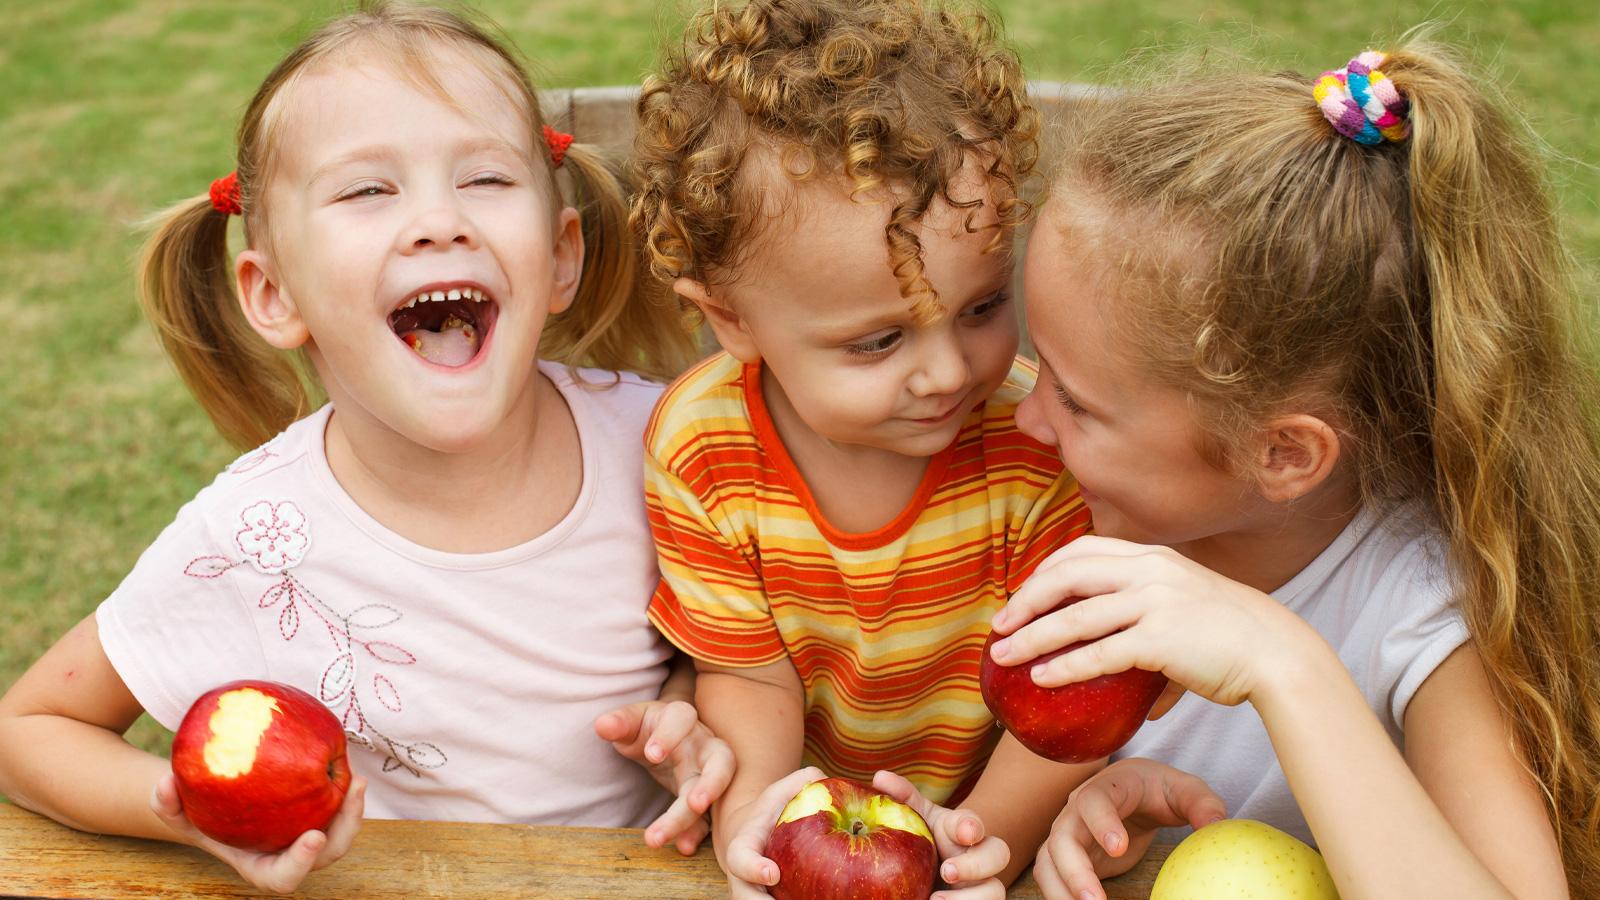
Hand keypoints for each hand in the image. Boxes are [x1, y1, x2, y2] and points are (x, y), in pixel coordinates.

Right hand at [151, 771, 365, 893]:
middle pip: (328, 853)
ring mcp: (307, 834)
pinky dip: (342, 785)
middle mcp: (289, 855)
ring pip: (341, 829)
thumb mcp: (174, 809)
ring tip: (357, 778)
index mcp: (260, 865)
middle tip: (350, 792)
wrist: (215, 802)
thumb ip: (165, 802)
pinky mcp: (318, 811)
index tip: (313, 837)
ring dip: (352, 807)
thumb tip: (165, 782)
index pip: (284, 877)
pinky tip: (345, 754)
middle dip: (345, 828)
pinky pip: (336, 802)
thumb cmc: (195, 811)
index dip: (301, 862)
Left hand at [595, 699, 735, 854]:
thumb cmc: (647, 727)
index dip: (670, 735)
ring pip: (714, 794)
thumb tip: (602, 725)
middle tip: (695, 804)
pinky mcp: (703, 796)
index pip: (682, 718)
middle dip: (712, 782)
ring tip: (682, 843)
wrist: (663, 738)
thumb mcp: (632, 721)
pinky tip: (683, 847)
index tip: (651, 755)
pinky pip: (707, 816)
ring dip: (698, 817)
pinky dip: (696, 832)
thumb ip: (619, 723)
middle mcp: (703, 744)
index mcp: (682, 718)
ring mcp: (708, 772)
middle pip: (721, 760)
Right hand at [718, 766, 825, 898]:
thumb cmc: (773, 811)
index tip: (773, 873)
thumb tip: (822, 780)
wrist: (758, 837)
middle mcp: (743, 879)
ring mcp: (753, 896)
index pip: (741, 859)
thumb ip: (802, 781)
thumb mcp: (783, 790)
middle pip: (743, 899)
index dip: (753, 867)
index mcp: (743, 847)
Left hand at [872, 770, 1009, 899]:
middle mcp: (982, 858)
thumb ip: (902, 799)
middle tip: (947, 871)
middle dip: (976, 864)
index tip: (966, 832)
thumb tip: (880, 777)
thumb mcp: (917, 818)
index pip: (974, 823)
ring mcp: (983, 886)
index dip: (971, 826)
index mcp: (965, 830)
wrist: (934, 872)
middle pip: (998, 856)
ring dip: (969, 899)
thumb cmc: (927, 838)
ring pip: (995, 892)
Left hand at [987, 536, 1322, 707]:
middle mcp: (1150, 570)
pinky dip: (1064, 666)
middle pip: (1066, 575)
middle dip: (1025, 600)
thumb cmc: (1235, 641)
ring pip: (1075, 616)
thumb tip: (1142, 696)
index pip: (1082, 550)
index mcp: (1153, 556)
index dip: (1044, 572)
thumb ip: (1155, 632)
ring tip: (1003, 657)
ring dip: (1031, 637)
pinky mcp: (1160, 638)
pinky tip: (1042, 679)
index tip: (1022, 596)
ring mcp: (1154, 601)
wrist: (1279, 655)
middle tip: (999, 626)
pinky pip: (1099, 653)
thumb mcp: (1190, 608)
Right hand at [1032, 759, 1223, 899]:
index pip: (1093, 799)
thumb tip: (1216, 827)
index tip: (1118, 848)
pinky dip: (1060, 896)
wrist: (1135, 791)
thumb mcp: (1186, 790)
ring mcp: (1068, 832)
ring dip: (1060, 890)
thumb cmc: (1160, 790)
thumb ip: (1203, 805)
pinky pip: (1051, 877)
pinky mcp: (1066, 856)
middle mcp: (1078, 808)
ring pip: (1048, 860)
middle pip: (1062, 835)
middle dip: (1074, 870)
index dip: (1101, 822)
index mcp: (1108, 787)